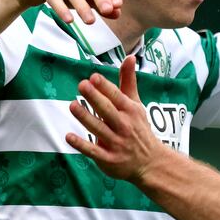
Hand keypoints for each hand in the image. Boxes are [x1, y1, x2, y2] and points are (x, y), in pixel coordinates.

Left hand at [66, 56, 162, 180]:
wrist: (150, 162)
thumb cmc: (139, 128)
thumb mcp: (136, 104)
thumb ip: (128, 81)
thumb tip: (130, 57)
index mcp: (130, 111)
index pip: (117, 96)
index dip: (105, 87)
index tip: (94, 77)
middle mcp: (124, 126)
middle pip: (107, 110)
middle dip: (95, 98)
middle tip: (82, 85)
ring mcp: (117, 143)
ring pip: (99, 129)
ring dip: (86, 117)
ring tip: (72, 105)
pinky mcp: (109, 159)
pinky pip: (94, 151)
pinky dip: (81, 145)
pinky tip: (69, 136)